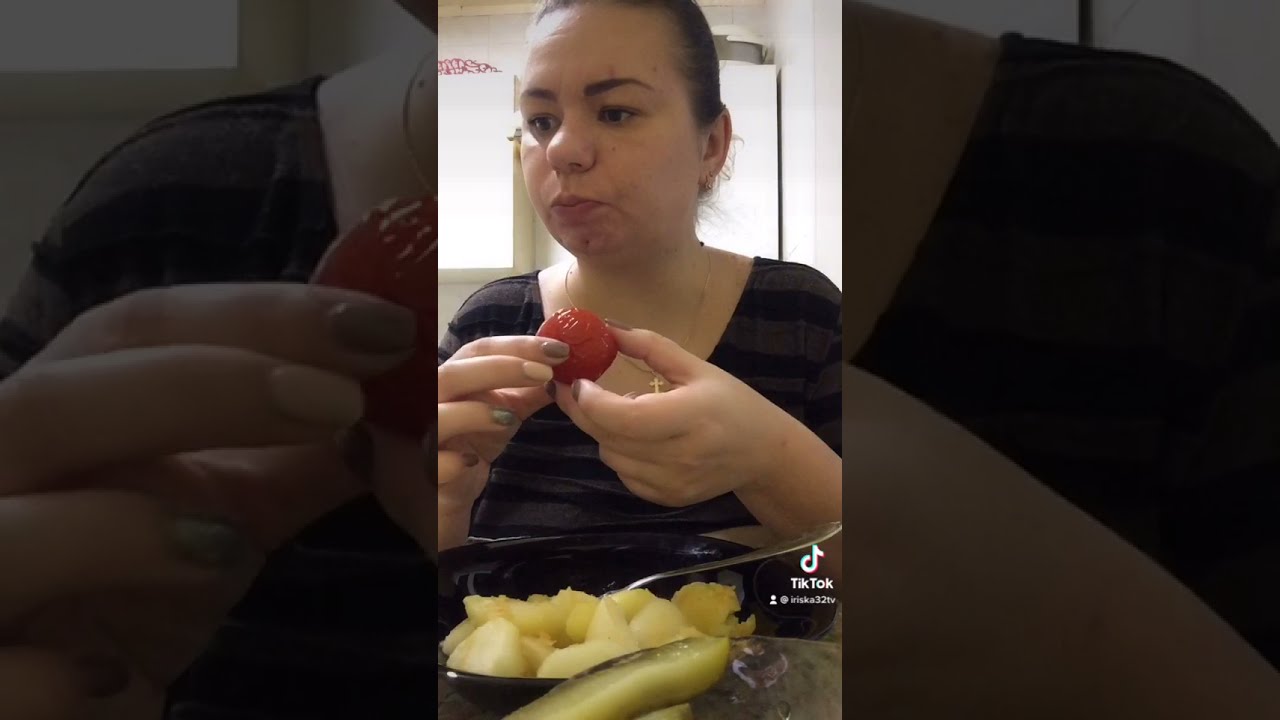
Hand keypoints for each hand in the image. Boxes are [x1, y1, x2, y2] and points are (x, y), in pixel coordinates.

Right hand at [0, 283, 410, 717]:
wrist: (68, 703)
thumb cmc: (139, 594)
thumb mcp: (230, 511)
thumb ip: (305, 454)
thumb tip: (414, 405)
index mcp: (67, 420)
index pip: (138, 330)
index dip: (259, 316)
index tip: (382, 327)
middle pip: (56, 401)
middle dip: (204, 387)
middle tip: (343, 403)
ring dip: (114, 530)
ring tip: (229, 544)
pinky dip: (38, 679)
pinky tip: (108, 681)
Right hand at [435, 336, 566, 508]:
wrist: (451, 487)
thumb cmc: (475, 441)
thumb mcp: (506, 411)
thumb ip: (531, 390)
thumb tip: (568, 368)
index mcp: (454, 378)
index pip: (479, 350)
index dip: (518, 346)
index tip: (560, 350)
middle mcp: (433, 400)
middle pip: (453, 373)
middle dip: (500, 369)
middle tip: (546, 373)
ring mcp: (426, 435)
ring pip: (438, 416)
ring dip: (474, 413)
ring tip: (510, 417)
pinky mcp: (424, 472)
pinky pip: (432, 463)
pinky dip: (450, 462)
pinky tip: (472, 462)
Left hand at [553, 324, 796, 506]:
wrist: (763, 452)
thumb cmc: (731, 402)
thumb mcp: (696, 367)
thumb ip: (649, 346)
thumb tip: (607, 328)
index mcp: (691, 416)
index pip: (624, 417)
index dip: (591, 401)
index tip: (578, 379)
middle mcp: (681, 456)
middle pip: (609, 437)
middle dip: (584, 412)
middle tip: (574, 389)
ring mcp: (673, 482)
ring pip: (611, 456)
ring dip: (604, 432)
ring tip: (622, 412)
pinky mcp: (668, 498)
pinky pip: (623, 474)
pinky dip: (620, 453)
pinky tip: (637, 437)